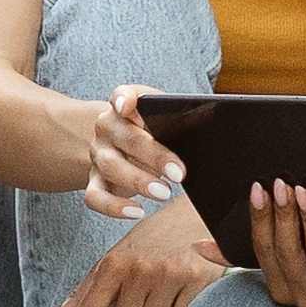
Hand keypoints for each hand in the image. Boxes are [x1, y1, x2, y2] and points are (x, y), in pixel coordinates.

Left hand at [40, 193, 222, 306]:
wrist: (201, 213)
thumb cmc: (152, 242)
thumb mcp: (114, 261)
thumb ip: (82, 295)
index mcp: (112, 265)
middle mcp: (137, 269)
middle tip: (141, 303)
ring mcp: (167, 275)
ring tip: (163, 298)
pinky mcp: (195, 281)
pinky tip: (181, 298)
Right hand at [74, 86, 184, 222]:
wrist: (128, 146)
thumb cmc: (154, 129)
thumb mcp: (166, 116)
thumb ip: (183, 114)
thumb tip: (209, 114)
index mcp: (125, 105)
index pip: (121, 95)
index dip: (123, 99)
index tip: (127, 106)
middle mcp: (107, 127)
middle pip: (125, 137)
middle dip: (154, 155)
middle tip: (179, 173)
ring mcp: (98, 155)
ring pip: (110, 166)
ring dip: (138, 181)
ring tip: (164, 193)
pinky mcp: (95, 181)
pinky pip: (95, 196)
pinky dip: (113, 206)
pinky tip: (137, 211)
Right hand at [246, 182, 305, 306]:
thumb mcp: (301, 263)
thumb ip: (276, 244)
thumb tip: (226, 231)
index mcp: (282, 289)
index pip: (263, 250)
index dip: (259, 218)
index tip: (258, 189)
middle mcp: (303, 298)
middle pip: (288, 252)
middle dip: (283, 215)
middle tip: (282, 185)